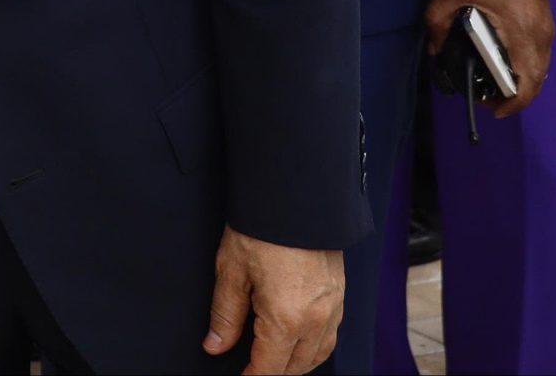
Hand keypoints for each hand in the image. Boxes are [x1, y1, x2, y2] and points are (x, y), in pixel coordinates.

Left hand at [204, 226, 341, 373]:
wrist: (295, 196)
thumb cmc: (262, 229)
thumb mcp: (231, 271)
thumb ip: (224, 314)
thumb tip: (215, 344)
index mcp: (287, 318)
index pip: (270, 367)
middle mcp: (316, 318)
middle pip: (297, 366)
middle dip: (275, 373)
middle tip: (253, 370)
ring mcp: (333, 307)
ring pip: (319, 353)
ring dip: (297, 364)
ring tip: (275, 362)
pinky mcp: (340, 293)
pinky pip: (331, 334)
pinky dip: (315, 345)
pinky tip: (299, 340)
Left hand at [426, 0, 553, 117]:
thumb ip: (437, 23)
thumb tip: (434, 48)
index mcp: (523, 34)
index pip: (528, 84)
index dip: (513, 104)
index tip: (494, 111)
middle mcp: (541, 35)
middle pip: (536, 80)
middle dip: (514, 95)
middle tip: (488, 99)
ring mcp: (546, 28)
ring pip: (539, 68)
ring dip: (521, 80)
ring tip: (494, 83)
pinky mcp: (544, 21)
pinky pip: (539, 53)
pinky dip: (525, 64)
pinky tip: (504, 61)